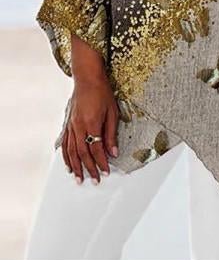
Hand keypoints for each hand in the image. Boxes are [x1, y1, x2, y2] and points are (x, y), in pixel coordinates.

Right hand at [62, 35, 118, 183]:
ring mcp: (71, 125)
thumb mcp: (112, 112)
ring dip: (75, 167)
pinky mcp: (67, 123)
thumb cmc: (102, 92)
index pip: (96, 149)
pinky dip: (66, 156)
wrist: (87, 78)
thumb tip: (113, 152)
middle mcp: (78, 127)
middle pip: (82, 153)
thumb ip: (111, 134)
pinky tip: (69, 164)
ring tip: (79, 179)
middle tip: (94, 181)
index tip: (106, 172)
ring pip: (71, 151)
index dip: (101, 163)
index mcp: (91, 123)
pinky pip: (65, 144)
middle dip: (89, 169)